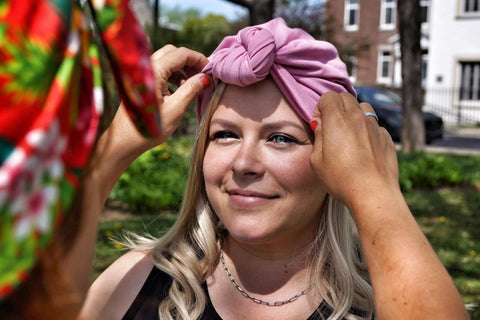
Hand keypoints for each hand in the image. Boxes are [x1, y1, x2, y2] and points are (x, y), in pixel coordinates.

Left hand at [91, 46, 209, 196]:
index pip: (181, 54)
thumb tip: (206, 77)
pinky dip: (172, 77)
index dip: (199, 59)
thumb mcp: (176, 109)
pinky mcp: (140, 83)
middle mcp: (145, 68)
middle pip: (172, 53)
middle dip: (190, 62)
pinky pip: (159, 72)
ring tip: (192, 87)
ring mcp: (141, 75)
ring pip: (166, 62)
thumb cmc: (149, 129)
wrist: (123, 142)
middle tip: (202, 76)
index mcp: (154, 70)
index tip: (211, 70)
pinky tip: (178, 92)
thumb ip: (191, 89)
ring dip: (181, 70)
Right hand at [309, 92, 398, 210]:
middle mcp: (358, 118)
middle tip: (331, 127)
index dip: (320, 108)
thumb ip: (318, 137)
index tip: (319, 124)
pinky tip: (363, 149)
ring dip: (353, 115)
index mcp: (337, 120)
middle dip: (336, 107)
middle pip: (346, 97)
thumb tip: (321, 125)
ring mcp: (375, 127)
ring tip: (348, 135)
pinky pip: (375, 126)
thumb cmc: (341, 179)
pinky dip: (367, 131)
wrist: (373, 193)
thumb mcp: (317, 161)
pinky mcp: (386, 138)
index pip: (328, 96)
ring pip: (363, 108)